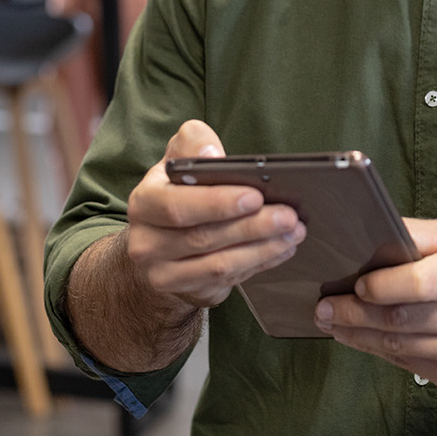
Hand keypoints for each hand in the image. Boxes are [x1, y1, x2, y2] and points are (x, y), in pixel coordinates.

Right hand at [124, 120, 305, 310]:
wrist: (158, 241)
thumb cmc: (176, 191)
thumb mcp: (178, 160)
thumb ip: (192, 144)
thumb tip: (210, 153)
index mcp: (143, 203)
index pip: (177, 206)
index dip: (217, 203)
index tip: (255, 196)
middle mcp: (146, 243)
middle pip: (203, 238)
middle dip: (251, 227)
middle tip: (287, 216)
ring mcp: (163, 273)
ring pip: (219, 265)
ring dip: (262, 249)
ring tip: (292, 232)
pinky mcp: (186, 291)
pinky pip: (227, 280)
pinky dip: (259, 263)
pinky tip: (281, 248)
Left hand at [314, 218, 436, 389]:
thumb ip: (413, 236)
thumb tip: (367, 236)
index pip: (418, 283)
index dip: (382, 287)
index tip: (355, 285)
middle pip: (400, 320)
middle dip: (353, 315)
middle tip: (323, 309)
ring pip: (397, 347)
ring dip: (357, 336)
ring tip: (332, 323)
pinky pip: (406, 364)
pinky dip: (377, 351)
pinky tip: (360, 338)